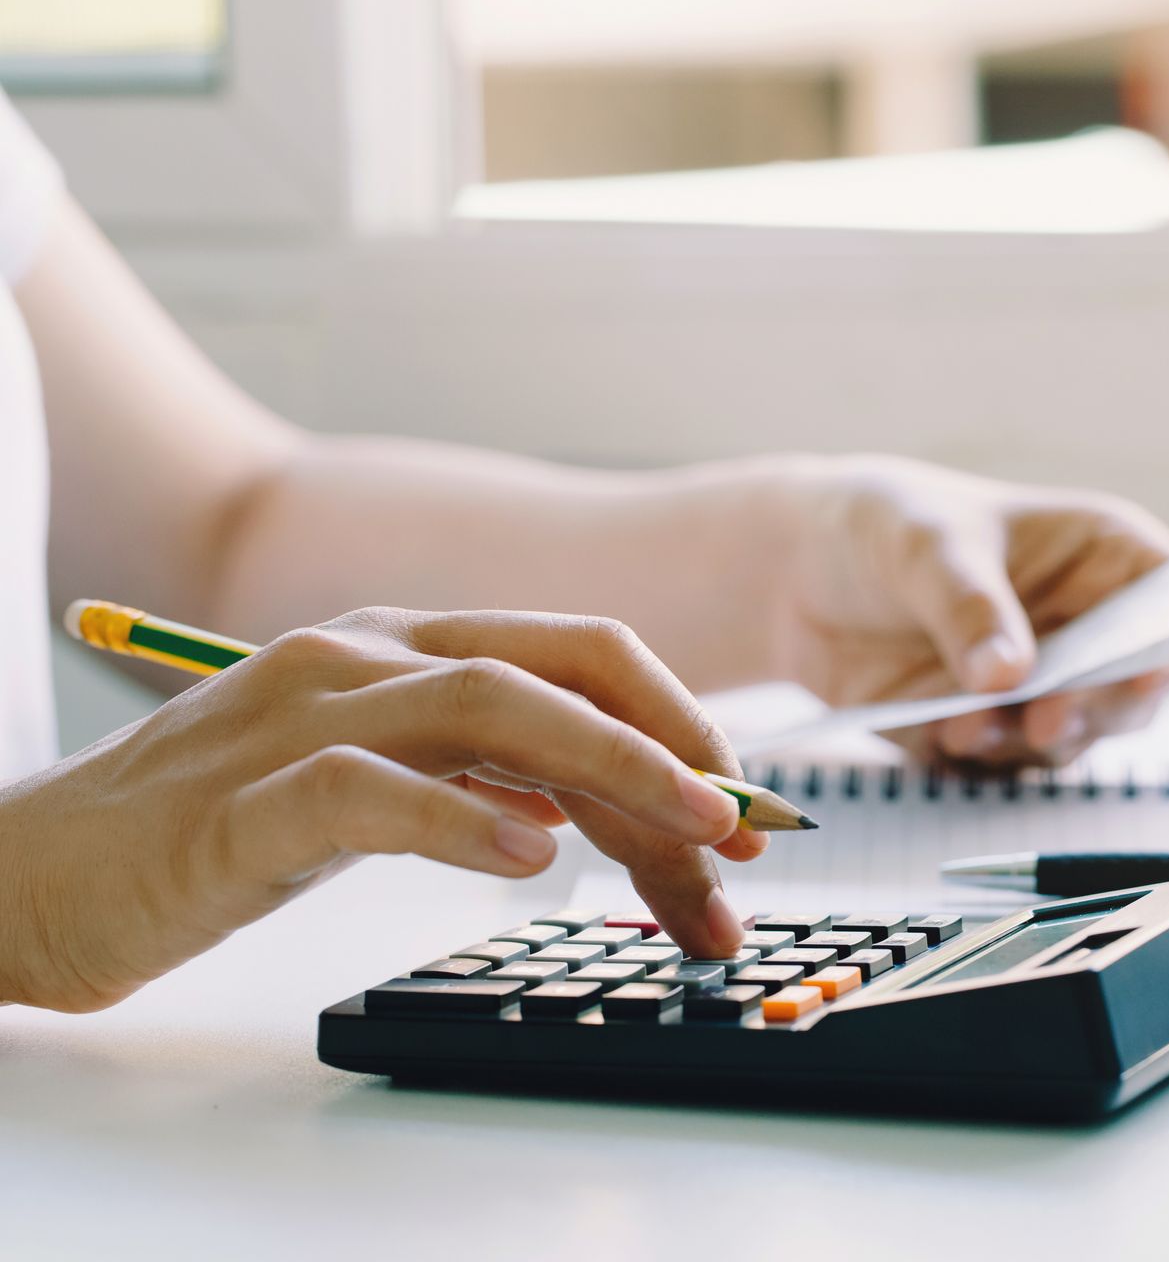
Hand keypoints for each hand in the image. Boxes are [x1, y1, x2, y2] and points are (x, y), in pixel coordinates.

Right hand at [0, 608, 757, 1012]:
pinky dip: (457, 820)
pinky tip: (526, 859)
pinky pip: (368, 790)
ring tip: (690, 837)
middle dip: (672, 743)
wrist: (37, 876)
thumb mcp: (387, 791)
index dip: (679, 721)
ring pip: (487, 705)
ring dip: (610, 771)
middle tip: (746, 829)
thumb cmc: (220, 831)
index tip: (743, 808)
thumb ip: (496, 785)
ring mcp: (299, 717)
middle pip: (557, 665)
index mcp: (406, 644)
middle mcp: (364, 656)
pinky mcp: (238, 802)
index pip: (578, 653)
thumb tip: (626, 821)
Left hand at [767, 457, 1168, 766]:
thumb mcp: (927, 545)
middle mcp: (1089, 628)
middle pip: (1143, 686)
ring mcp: (1045, 687)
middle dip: (1102, 706)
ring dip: (1033, 740)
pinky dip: (982, 756)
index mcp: (1105, 557)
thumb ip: (971, 607)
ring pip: (1079, 736)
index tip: (1163, 665)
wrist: (796, 574)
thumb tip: (1009, 676)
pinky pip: (1006, 764)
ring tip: (971, 724)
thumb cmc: (885, 525)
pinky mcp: (994, 732)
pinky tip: (945, 733)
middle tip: (1051, 716)